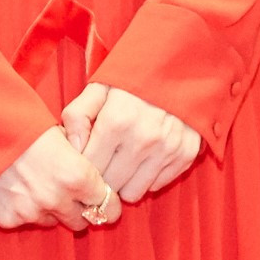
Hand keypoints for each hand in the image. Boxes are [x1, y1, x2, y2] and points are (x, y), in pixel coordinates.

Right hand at [0, 127, 117, 231]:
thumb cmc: (24, 126)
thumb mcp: (62, 135)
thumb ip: (83, 158)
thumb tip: (99, 174)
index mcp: (76, 176)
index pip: (107, 205)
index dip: (109, 204)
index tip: (107, 202)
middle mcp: (57, 199)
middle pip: (82, 221)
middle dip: (79, 210)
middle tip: (70, 194)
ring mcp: (31, 212)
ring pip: (53, 221)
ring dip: (50, 209)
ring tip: (37, 184)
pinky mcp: (9, 219)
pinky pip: (25, 221)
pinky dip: (23, 209)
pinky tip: (16, 188)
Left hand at [62, 84, 203, 203]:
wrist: (181, 67)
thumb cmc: (134, 80)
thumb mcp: (99, 87)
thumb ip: (77, 116)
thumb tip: (73, 148)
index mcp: (116, 120)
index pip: (89, 168)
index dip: (84, 166)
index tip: (87, 159)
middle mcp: (143, 138)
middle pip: (110, 185)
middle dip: (103, 176)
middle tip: (105, 161)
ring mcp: (167, 148)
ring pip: (133, 192)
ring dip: (125, 181)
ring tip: (125, 160)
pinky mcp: (185, 155)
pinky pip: (156, 185)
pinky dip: (148, 176)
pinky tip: (146, 157)